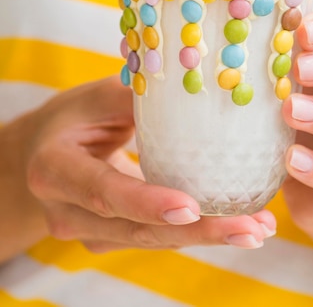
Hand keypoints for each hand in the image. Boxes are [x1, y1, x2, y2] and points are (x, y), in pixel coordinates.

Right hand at [20, 78, 274, 253]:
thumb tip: (200, 84)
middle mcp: (67, 211)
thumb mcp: (97, 96)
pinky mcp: (110, 238)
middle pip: (136, 229)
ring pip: (151, 240)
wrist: (41, 152)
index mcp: (55, 169)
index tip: (191, 208)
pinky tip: (239, 226)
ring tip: (258, 229)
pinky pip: (155, 237)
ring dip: (207, 236)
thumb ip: (140, 96)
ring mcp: (87, 232)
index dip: (146, 201)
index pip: (104, 190)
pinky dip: (196, 232)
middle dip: (197, 231)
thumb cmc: (72, 117)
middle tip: (250, 229)